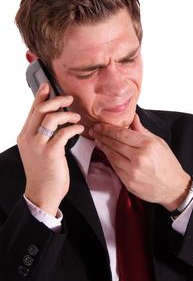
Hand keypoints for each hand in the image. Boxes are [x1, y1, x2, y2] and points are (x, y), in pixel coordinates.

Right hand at [17, 83, 83, 215]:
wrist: (42, 193)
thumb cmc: (43, 172)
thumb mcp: (37, 150)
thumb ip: (41, 134)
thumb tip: (52, 118)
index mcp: (25, 136)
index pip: (32, 111)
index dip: (40, 97)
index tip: (47, 86)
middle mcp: (29, 138)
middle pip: (40, 109)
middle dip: (56, 100)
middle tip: (68, 98)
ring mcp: (39, 145)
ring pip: (51, 117)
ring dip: (67, 114)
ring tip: (76, 117)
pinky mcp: (51, 152)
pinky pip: (64, 132)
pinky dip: (74, 128)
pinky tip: (80, 129)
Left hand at [89, 114, 190, 210]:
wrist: (173, 188)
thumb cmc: (168, 164)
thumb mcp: (159, 142)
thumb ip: (142, 130)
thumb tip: (132, 118)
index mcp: (147, 145)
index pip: (122, 133)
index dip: (108, 129)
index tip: (100, 125)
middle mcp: (139, 158)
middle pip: (114, 143)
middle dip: (102, 135)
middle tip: (94, 130)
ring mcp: (133, 171)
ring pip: (112, 156)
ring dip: (103, 147)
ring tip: (97, 140)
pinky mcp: (129, 182)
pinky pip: (115, 167)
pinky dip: (109, 158)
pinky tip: (105, 152)